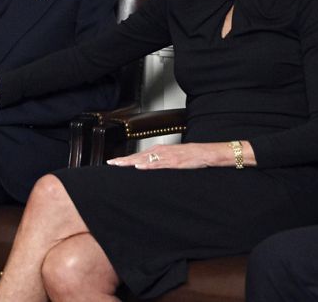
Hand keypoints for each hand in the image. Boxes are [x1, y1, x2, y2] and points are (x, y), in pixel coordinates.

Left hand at [106, 142, 235, 169]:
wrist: (207, 152)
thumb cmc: (191, 156)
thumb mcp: (173, 158)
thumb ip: (161, 161)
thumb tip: (148, 166)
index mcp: (159, 150)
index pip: (139, 155)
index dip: (126, 159)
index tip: (114, 162)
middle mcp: (160, 151)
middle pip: (138, 156)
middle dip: (124, 160)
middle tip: (110, 163)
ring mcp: (166, 156)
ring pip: (145, 159)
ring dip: (131, 161)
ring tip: (119, 164)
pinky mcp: (173, 161)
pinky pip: (158, 164)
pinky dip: (148, 164)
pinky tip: (139, 166)